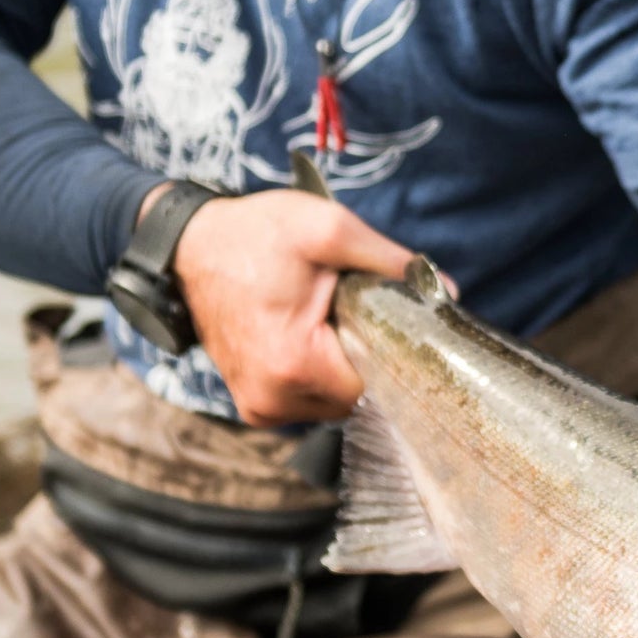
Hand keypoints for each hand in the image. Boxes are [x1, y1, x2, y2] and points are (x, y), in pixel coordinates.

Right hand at [171, 188, 414, 425]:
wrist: (191, 246)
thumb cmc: (256, 234)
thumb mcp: (329, 228)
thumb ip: (389, 261)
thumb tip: (446, 293)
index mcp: (295, 366)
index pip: (380, 381)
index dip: (394, 349)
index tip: (388, 317)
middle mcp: (274, 402)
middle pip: (359, 395)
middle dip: (367, 354)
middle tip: (351, 308)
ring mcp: (261, 409)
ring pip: (335, 401)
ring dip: (342, 364)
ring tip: (325, 318)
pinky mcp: (255, 406)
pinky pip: (309, 400)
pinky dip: (319, 373)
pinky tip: (308, 335)